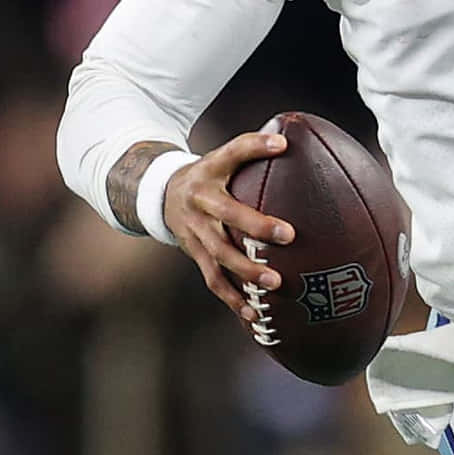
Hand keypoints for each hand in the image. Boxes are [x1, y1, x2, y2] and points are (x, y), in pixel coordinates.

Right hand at [162, 131, 296, 322]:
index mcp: (210, 169)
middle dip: (256, 225)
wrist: (161, 195)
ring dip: (246, 270)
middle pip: (227, 212)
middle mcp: (199, 199)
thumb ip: (252, 151)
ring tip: (274, 283)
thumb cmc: (209, 175)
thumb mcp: (223, 157)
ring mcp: (194, 229)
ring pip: (219, 253)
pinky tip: (254, 315)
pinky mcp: (194, 253)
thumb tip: (292, 139)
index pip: (233, 152)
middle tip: (288, 235)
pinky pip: (213, 279)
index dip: (255, 146)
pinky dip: (233, 299)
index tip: (282, 145)